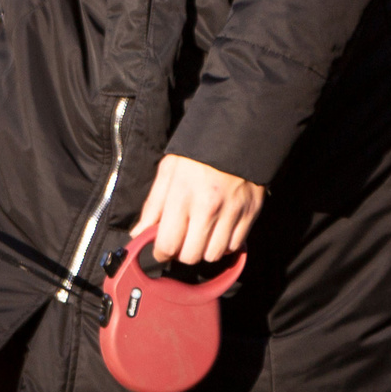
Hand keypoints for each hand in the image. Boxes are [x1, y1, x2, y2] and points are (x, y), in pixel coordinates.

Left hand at [133, 153, 264, 267]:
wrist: (239, 135)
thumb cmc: (197, 154)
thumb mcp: (168, 171)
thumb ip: (153, 205)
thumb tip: (139, 233)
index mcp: (182, 196)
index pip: (168, 244)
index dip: (161, 252)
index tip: (161, 249)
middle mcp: (208, 208)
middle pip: (191, 256)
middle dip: (181, 253)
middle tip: (180, 241)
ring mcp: (232, 213)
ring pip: (213, 255)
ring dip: (204, 251)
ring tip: (200, 236)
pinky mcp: (251, 214)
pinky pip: (235, 246)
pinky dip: (225, 245)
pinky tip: (218, 231)